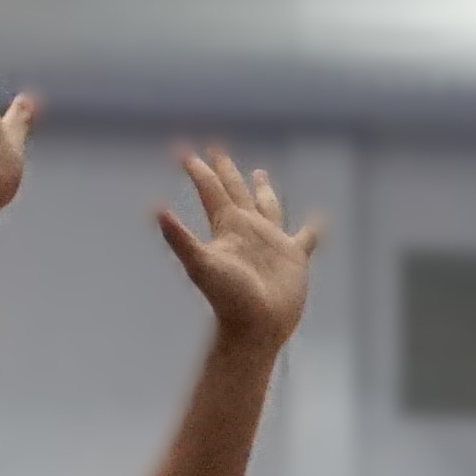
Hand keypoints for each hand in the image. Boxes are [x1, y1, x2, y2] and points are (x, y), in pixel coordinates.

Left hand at [155, 145, 319, 349]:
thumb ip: (179, 238)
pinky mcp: (294, 256)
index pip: (210, 190)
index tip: (183, 151)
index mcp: (227, 226)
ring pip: (266, 206)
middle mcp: (247, 229)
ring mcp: (271, 241)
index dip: (198, 171)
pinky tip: (320, 218)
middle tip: (216, 147)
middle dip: (225, 170)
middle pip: (234, 191)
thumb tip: (155, 210)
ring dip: (262, 190)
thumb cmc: (228, 299)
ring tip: (258, 172)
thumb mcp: (201, 265)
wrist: (255, 328)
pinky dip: (314, 227)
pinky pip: (307, 237)